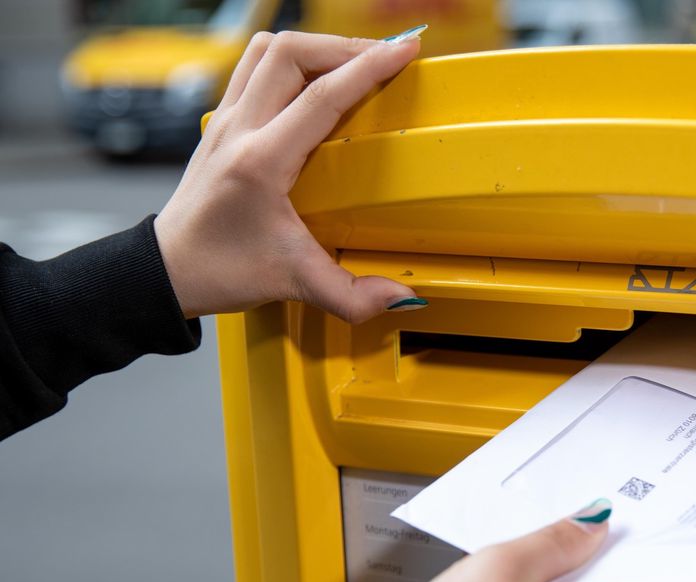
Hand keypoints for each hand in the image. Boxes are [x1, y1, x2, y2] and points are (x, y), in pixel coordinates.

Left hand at [155, 30, 424, 320]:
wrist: (168, 271)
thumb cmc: (220, 270)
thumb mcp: (294, 283)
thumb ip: (352, 295)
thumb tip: (401, 298)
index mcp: (260, 162)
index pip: (322, 96)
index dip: (369, 68)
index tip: (404, 51)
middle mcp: (239, 130)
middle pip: (291, 52)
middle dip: (344, 46)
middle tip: (384, 57)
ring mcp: (226, 121)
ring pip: (267, 50)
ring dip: (313, 47)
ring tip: (350, 61)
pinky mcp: (222, 122)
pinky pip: (254, 68)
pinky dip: (290, 61)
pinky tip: (314, 79)